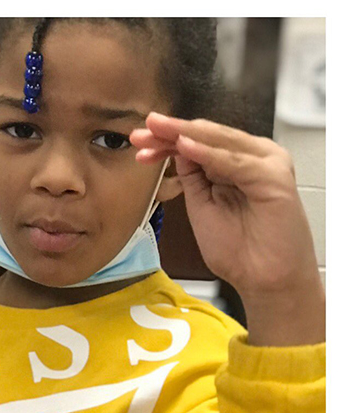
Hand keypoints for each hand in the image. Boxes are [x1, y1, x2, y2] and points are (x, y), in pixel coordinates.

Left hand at [130, 113, 324, 345]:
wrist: (263, 280)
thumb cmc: (237, 249)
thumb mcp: (202, 204)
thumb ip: (192, 176)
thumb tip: (176, 148)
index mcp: (236, 162)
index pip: (198, 142)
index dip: (166, 141)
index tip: (138, 142)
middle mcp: (253, 157)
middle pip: (206, 136)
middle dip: (170, 133)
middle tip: (141, 132)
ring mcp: (266, 163)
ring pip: (219, 141)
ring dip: (184, 135)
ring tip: (157, 132)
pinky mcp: (274, 176)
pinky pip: (234, 160)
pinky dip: (208, 152)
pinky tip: (184, 146)